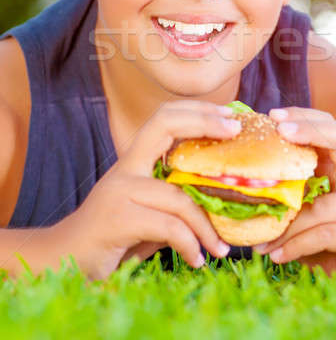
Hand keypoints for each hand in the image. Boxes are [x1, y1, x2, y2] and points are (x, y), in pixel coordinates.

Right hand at [55, 100, 240, 279]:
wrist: (62, 262)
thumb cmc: (112, 239)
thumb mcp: (149, 215)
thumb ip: (175, 202)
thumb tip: (221, 199)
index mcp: (133, 162)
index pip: (163, 118)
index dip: (197, 111)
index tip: (230, 116)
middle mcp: (125, 168)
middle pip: (164, 124)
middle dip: (204, 121)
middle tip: (236, 132)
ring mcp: (119, 190)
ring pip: (178, 195)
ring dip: (206, 226)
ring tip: (221, 248)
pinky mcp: (116, 219)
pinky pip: (168, 226)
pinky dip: (189, 244)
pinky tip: (196, 259)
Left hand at [253, 107, 335, 285]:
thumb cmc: (325, 241)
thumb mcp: (306, 209)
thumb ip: (290, 190)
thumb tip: (242, 175)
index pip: (333, 128)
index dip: (307, 116)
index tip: (275, 116)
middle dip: (310, 129)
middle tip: (279, 130)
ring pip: (322, 205)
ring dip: (286, 223)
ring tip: (259, 239)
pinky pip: (324, 234)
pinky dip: (295, 246)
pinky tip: (275, 255)